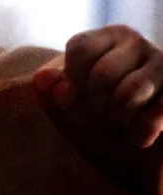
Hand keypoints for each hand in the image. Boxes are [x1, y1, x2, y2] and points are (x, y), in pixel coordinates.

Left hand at [32, 25, 162, 194]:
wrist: (127, 157)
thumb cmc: (91, 118)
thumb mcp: (60, 103)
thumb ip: (46, 88)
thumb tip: (43, 79)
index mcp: (107, 37)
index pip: (80, 49)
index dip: (72, 82)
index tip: (75, 97)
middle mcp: (138, 44)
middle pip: (102, 75)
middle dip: (93, 106)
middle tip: (98, 116)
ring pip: (130, 92)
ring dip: (116, 119)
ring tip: (116, 123)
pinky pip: (156, 115)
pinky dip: (138, 134)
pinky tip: (135, 137)